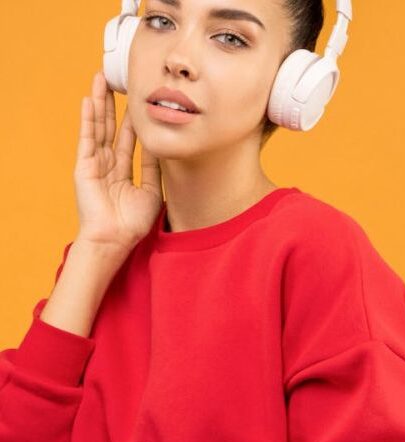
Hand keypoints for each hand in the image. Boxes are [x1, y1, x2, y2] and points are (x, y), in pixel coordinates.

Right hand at [73, 69, 163, 252]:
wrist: (115, 239)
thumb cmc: (133, 223)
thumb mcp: (151, 192)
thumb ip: (154, 169)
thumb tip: (161, 147)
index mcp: (123, 173)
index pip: (130, 140)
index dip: (135, 121)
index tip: (142, 101)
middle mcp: (108, 165)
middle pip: (113, 128)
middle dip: (116, 105)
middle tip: (121, 82)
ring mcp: (95, 164)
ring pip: (99, 127)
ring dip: (100, 103)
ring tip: (102, 79)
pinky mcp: (84, 166)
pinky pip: (87, 137)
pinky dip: (88, 118)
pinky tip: (89, 99)